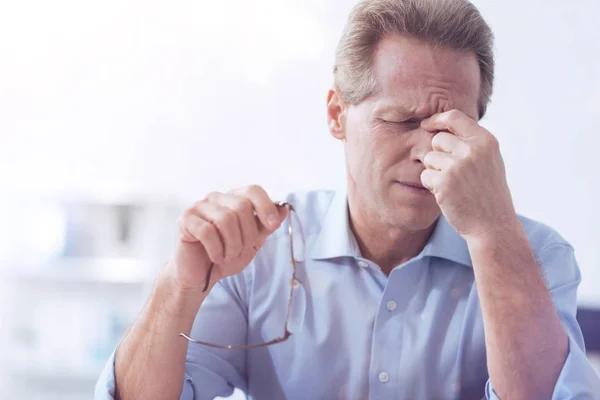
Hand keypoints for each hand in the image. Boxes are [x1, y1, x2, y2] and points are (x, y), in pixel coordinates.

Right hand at [165, 185, 287, 292]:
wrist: (200, 276)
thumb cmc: (225, 256)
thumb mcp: (252, 242)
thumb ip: (266, 226)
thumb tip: (284, 208)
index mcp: (233, 199)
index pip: (252, 190)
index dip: (265, 206)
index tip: (273, 225)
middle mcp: (216, 198)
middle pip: (241, 206)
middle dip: (247, 235)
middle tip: (240, 250)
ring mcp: (199, 207)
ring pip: (225, 219)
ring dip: (232, 245)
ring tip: (227, 256)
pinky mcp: (185, 219)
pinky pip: (207, 232)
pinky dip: (216, 250)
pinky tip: (215, 257)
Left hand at [419, 110, 517, 239]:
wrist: (493, 225)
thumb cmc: (488, 193)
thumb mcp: (489, 161)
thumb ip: (471, 143)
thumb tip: (441, 125)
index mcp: (486, 141)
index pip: (454, 117)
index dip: (436, 120)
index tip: (426, 125)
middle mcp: (473, 150)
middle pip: (437, 139)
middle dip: (438, 154)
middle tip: (452, 173)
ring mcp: (458, 165)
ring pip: (429, 158)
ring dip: (434, 171)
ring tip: (453, 185)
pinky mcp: (444, 182)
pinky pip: (425, 175)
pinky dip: (431, 185)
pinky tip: (447, 195)